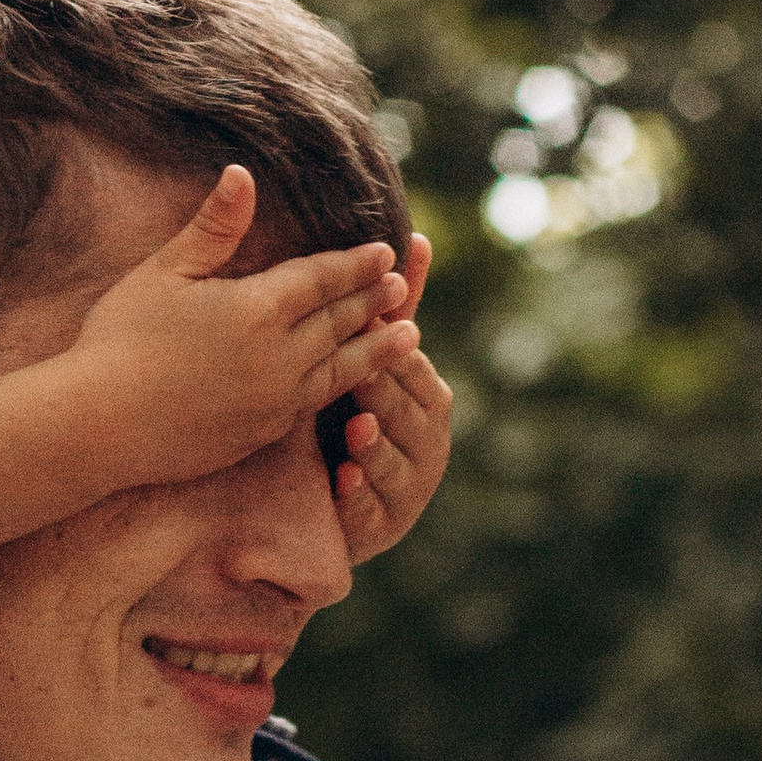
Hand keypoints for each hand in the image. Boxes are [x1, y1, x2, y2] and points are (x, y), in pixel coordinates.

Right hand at [70, 166, 422, 486]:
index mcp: (257, 308)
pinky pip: (316, 404)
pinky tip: (349, 380)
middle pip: (340, 322)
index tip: (385, 251)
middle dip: (373, 301)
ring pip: (342, 368)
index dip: (354, 264)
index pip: (321, 279)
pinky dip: (344, 387)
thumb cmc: (118, 340)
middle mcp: (279, 356)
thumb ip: (213, 227)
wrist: (99, 427)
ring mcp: (275, 400)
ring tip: (408, 336)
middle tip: (401, 285)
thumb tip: (242, 173)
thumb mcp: (163, 273)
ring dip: (376, 349)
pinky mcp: (263, 433)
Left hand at [333, 238, 452, 560]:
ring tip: (359, 429)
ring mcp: (408, 484)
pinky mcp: (383, 523)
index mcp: (425, 396)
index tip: (378, 318)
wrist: (334, 504)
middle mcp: (427, 439)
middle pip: (411, 411)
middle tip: (364, 373)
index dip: (397, 342)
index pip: (414, 363)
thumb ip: (388, 314)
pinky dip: (359, 494)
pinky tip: (343, 480)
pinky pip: (372, 509)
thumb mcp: (366, 364)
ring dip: (378, 444)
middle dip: (389, 391)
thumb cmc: (352, 415)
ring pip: (398, 461)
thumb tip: (418, 236)